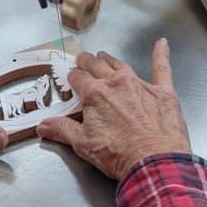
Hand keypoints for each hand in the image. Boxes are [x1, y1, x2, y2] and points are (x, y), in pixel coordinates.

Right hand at [36, 38, 189, 178]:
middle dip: (88, 62)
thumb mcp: (83, 144)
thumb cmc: (118, 155)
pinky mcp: (163, 92)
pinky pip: (162, 69)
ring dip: (110, 60)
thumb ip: (62, 129)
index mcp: (95, 94)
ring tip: (104, 56)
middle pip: (97, 66)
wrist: (154, 163)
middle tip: (82, 59)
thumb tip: (43, 125)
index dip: (72, 77)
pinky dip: (161, 55)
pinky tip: (162, 43)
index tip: (71, 77)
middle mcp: (116, 83)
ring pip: (121, 65)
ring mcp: (140, 85)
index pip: (78, 78)